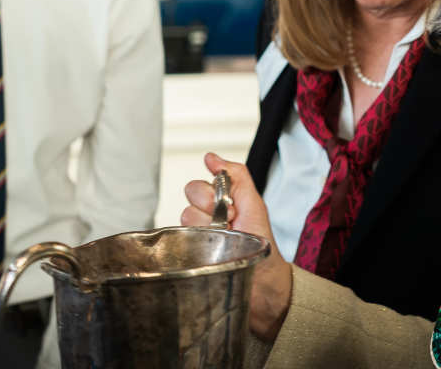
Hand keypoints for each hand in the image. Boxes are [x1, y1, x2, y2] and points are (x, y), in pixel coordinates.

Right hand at [182, 153, 292, 340]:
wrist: (263, 282)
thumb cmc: (261, 244)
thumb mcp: (254, 203)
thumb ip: (237, 175)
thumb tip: (212, 157)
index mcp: (221, 202)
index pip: (202, 182)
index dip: (215, 190)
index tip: (231, 206)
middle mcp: (205, 216)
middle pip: (190, 193)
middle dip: (210, 205)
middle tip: (229, 221)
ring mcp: (196, 235)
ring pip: (185, 215)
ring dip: (207, 226)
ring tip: (225, 240)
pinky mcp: (189, 254)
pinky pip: (177, 238)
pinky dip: (195, 242)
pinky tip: (211, 250)